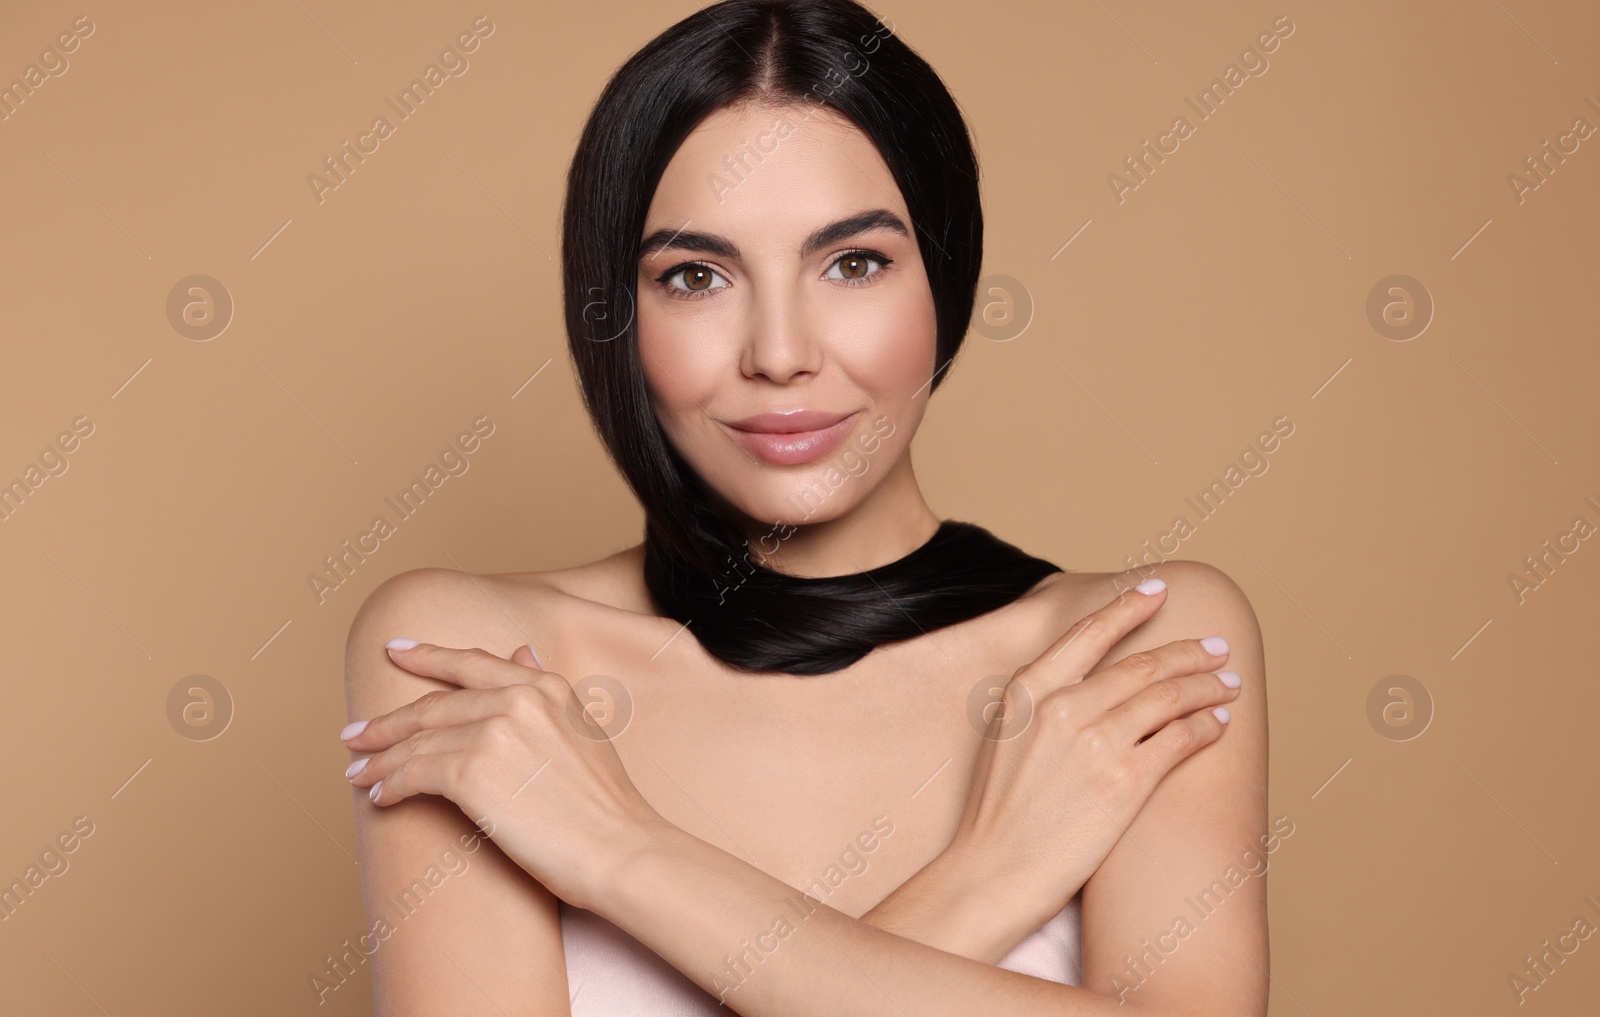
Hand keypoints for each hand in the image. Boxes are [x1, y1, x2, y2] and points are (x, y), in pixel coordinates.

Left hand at [340, 642, 664, 910]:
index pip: (472, 662)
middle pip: (434, 705)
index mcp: (545, 685)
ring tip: (358, 772)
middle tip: (355, 734)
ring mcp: (492, 732)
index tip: (396, 650)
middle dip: (388, 722)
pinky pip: (414, 772)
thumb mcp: (581, 729)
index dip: (428, 656)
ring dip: (381, 758)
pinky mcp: (470, 771)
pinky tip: (381, 794)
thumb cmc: (605, 805)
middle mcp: (517, 698)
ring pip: (417, 740)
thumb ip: (545, 691)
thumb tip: (522, 651)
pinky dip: (391, 783)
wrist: (618, 848)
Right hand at [948, 578, 1239, 930]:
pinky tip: (1219, 723)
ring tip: (1229, 684)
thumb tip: (1082, 683)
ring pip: (1169, 697)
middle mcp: (1064, 706)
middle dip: (1188, 652)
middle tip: (1217, 647)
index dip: (1129, 608)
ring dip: (1207, 686)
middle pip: (1142, 664)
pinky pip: (1180, 739)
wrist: (995, 870)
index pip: (1090, 634)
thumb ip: (1039, 702)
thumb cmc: (997, 812)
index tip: (1158, 592)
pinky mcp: (1126, 781)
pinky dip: (1206, 726)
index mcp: (1029, 690)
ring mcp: (1097, 742)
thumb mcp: (1004, 737)